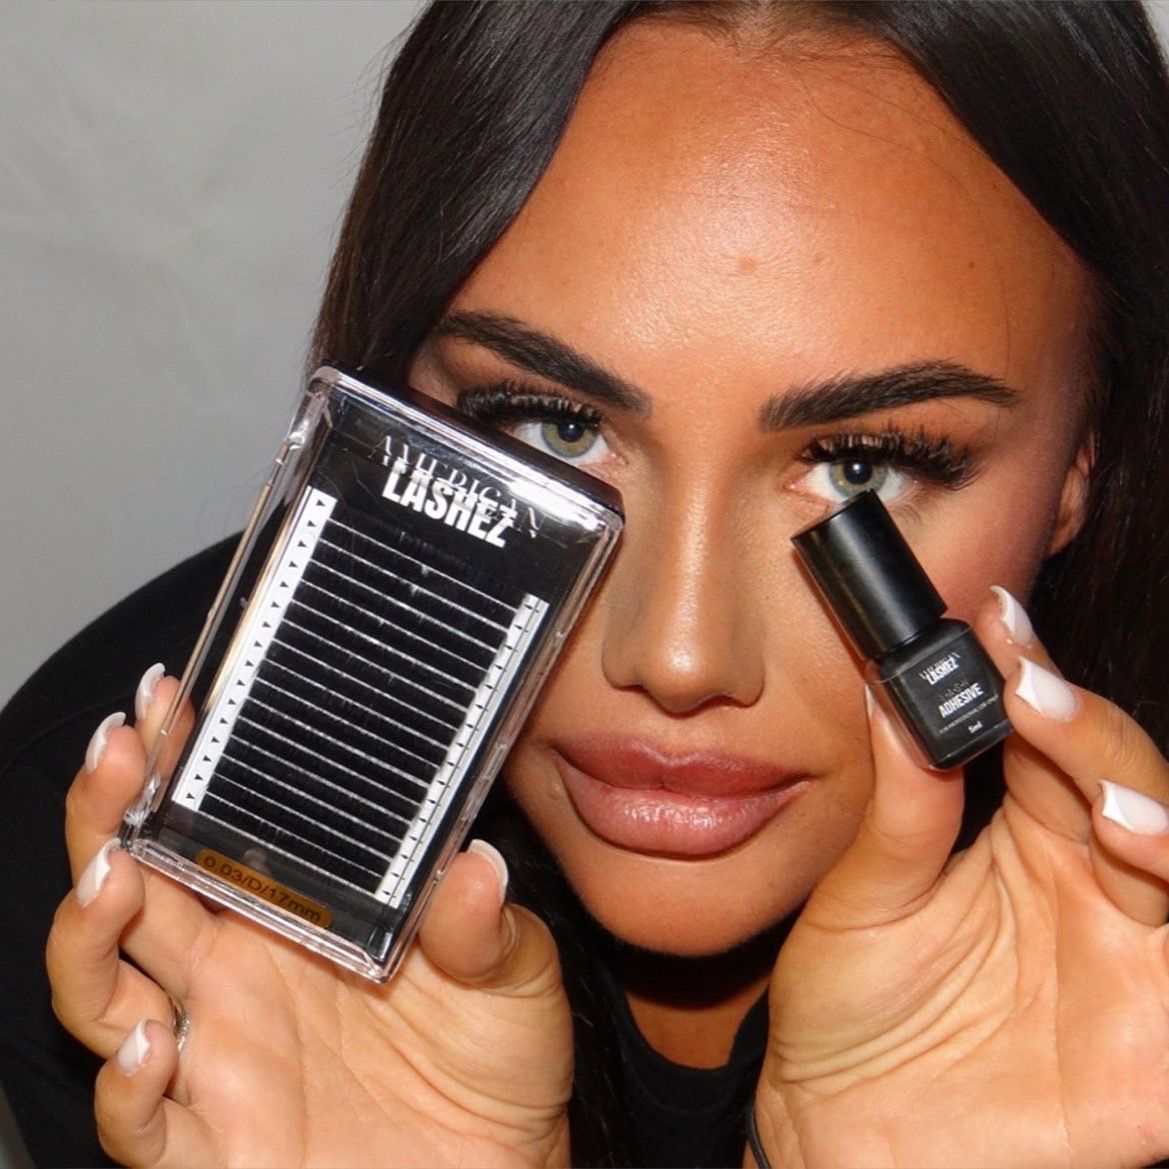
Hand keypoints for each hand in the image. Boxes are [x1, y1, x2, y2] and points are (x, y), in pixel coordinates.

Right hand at [46, 670, 572, 1168]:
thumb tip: (473, 865)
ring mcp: (217, 1057)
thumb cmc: (499, 1063)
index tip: (169, 700)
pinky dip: (124, 1086)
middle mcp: (238, 975)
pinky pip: (138, 1123)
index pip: (213, 825)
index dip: (177, 766)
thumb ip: (483, 924)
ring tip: (115, 875)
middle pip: (134, 883)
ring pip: (102, 986)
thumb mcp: (514, 973)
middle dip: (107, 813)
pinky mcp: (216, 1148)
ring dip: (87, 930)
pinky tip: (150, 1043)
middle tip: (118, 752)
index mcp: (295, 912)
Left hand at [754, 587, 1168, 1168]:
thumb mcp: (866, 893)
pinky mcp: (1151, 1055)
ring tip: (1109, 812)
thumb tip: (894, 688)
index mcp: (1025, 835)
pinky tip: (1159, 870)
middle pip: (1126, 787)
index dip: (1031, 676)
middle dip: (1091, 739)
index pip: (1050, 739)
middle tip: (1035, 695)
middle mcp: (1091, 886)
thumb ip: (903, 801)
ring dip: (1161, 831)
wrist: (841, 1127)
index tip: (995, 621)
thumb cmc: (851, 1004)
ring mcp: (1131, 965)